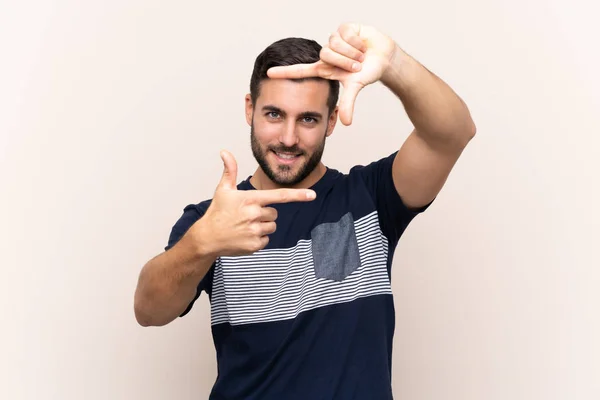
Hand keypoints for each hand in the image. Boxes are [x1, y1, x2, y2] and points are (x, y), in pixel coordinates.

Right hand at [194, 150, 316, 256]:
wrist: (207, 237)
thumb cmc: (217, 212)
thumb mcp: (223, 190)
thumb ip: (230, 170)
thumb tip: (225, 152)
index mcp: (250, 199)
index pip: (280, 196)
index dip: (298, 195)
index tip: (313, 195)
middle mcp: (254, 215)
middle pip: (275, 213)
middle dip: (265, 214)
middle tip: (247, 215)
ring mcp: (255, 231)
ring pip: (272, 226)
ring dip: (262, 226)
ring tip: (245, 226)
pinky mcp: (254, 245)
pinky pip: (266, 240)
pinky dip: (258, 239)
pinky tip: (245, 236)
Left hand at [267, 23, 396, 124]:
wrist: (384, 57)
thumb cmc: (367, 72)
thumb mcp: (356, 87)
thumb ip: (348, 104)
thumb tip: (346, 123)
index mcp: (324, 69)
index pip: (300, 70)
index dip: (285, 72)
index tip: (268, 73)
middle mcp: (326, 54)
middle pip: (326, 54)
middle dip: (345, 62)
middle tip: (357, 66)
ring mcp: (334, 40)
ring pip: (335, 44)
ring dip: (352, 52)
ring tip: (361, 55)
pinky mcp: (344, 28)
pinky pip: (345, 34)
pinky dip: (357, 41)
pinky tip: (362, 44)